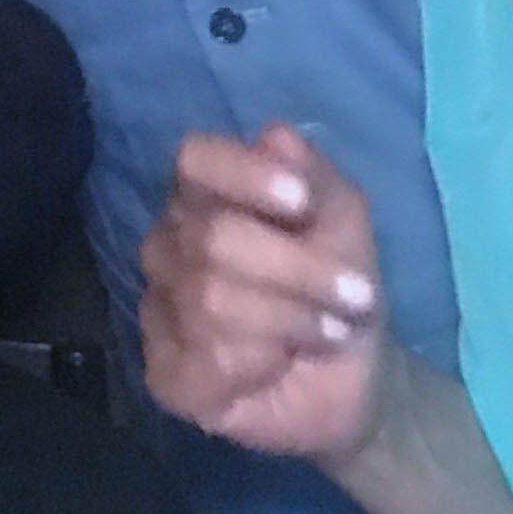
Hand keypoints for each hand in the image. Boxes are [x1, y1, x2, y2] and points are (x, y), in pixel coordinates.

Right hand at [140, 120, 388, 460]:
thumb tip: (276, 139)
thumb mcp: (345, 221)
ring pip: (210, 300)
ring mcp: (158, 309)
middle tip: (354, 296)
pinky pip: (208, 358)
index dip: (242, 175)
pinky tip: (277, 365)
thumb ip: (313, 177)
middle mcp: (168, 243)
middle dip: (297, 271)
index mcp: (203, 194)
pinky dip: (262, 362)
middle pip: (212, 237)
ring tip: (325, 331)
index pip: (194, 159)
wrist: (354, 374)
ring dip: (289, 319)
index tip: (301, 201)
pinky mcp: (165, 374)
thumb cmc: (339, 282)